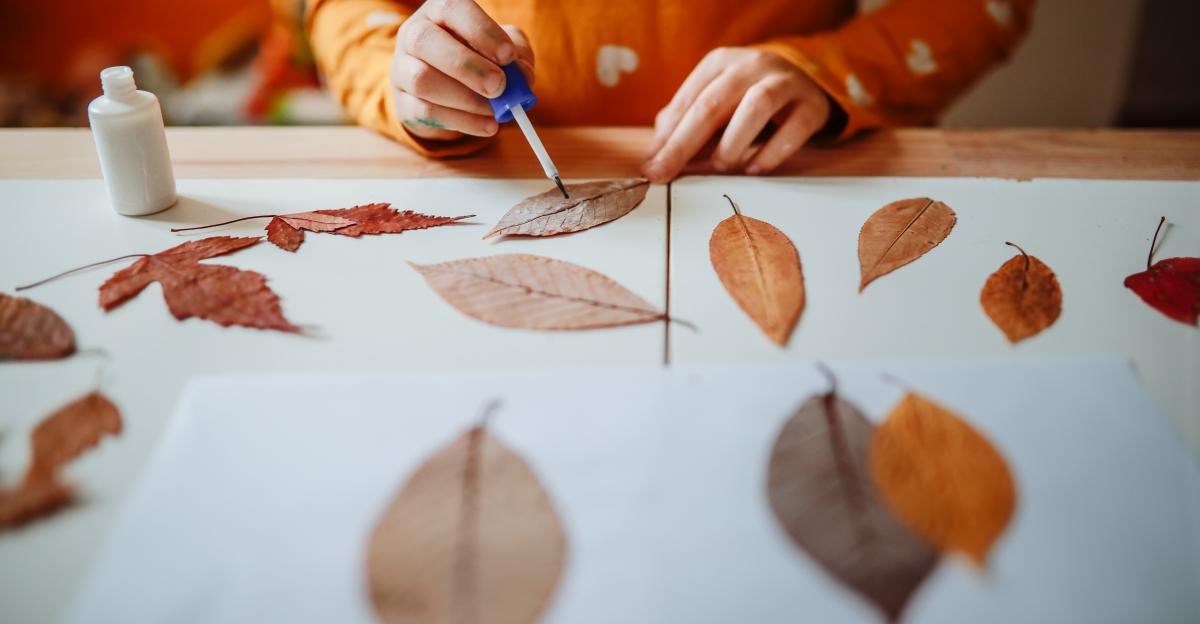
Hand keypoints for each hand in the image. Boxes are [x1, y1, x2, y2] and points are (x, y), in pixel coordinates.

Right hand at [391, 0, 533, 140]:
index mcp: (439, 12)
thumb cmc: (479, 61)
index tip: (507, 56)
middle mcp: (413, 35)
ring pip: (422, 80)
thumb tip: (523, 75)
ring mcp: (402, 69)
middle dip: (467, 66)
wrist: (448, 95)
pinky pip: (425, 112)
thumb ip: (517, 56)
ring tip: (494, 110)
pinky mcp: (403, 103)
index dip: (480, 30)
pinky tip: (487, 125)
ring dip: (465, 99)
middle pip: (425, 41)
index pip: (451, 8)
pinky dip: (463, 122)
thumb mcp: (503, 51)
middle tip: (499, 86)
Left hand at [643, 47, 831, 181]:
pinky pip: (793, 130)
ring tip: (720, 166)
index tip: (651, 167)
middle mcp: (751, 65)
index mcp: (720, 62)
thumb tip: (655, 156)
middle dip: (683, 144)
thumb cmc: (746, 98)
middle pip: (713, 103)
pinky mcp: (810, 106)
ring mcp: (785, 82)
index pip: (687, 100)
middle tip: (665, 174)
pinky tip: (753, 169)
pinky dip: (770, 154)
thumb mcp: (714, 100)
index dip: (666, 136)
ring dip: (732, 142)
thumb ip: (683, 123)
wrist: (803, 84)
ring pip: (757, 106)